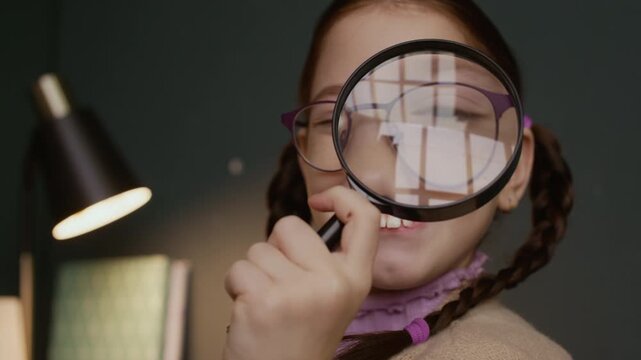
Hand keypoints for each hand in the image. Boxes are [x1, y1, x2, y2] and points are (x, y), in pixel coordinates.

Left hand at [222, 186, 380, 359]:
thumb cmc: (299, 339)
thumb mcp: (332, 299)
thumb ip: (325, 262)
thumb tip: (301, 224)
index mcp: (355, 280)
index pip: (366, 218)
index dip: (342, 197)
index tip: (320, 199)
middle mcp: (333, 283)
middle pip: (290, 226)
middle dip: (275, 249)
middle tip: (280, 284)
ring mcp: (299, 291)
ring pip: (258, 249)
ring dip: (253, 273)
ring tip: (266, 304)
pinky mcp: (264, 300)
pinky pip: (238, 269)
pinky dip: (236, 287)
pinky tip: (250, 312)